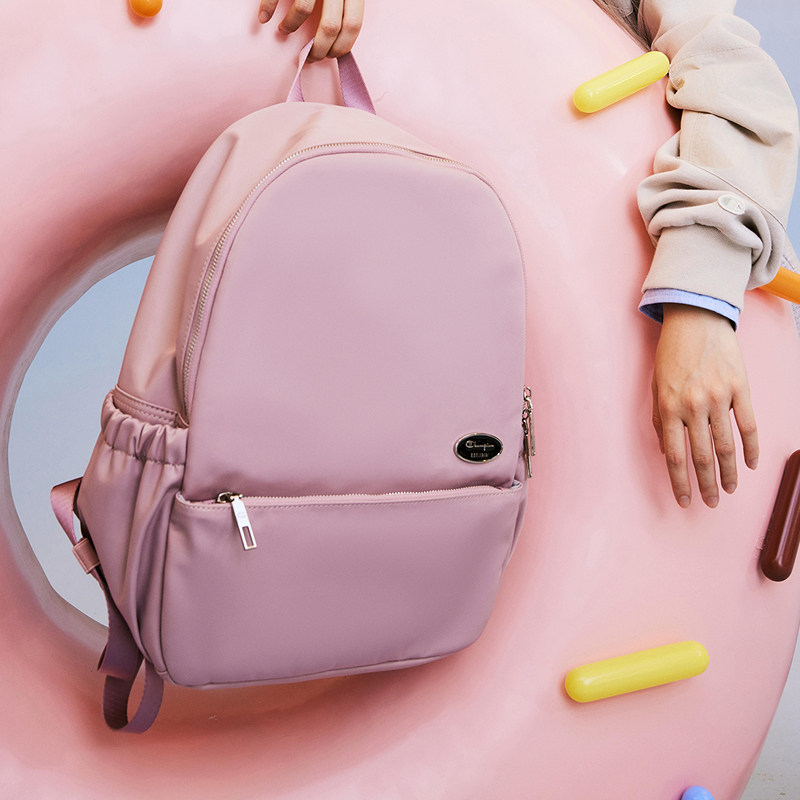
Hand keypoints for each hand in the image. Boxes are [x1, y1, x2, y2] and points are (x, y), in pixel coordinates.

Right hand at [258, 0, 363, 60]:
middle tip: (309, 55)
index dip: (342, 47)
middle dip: (318, 49)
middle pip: (330, 27)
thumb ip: (347, 1)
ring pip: (303, 11)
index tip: (332, 55)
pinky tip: (264, 18)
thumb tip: (341, 35)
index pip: (353, 25)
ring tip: (284, 31)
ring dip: (291, 28)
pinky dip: (267, 8)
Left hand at [651, 304, 758, 507]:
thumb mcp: (656, 387)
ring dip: (730, 472)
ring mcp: (719, 396)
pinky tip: (751, 464)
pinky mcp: (740, 388)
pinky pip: (748, 424)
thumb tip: (668, 452)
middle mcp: (693, 405)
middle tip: (710, 503)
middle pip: (702, 456)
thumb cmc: (671, 355)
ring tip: (730, 490)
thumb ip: (661, 421)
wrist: (696, 319)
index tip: (684, 500)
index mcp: (669, 407)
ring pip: (727, 445)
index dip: (680, 482)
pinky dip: (751, 447)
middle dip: (706, 484)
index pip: (675, 456)